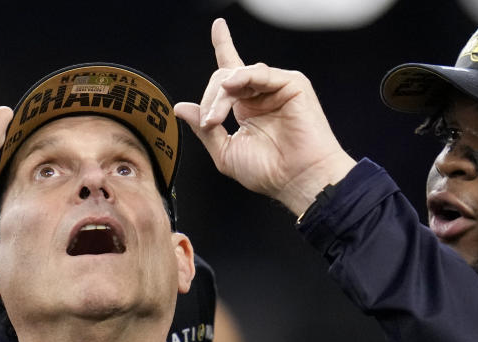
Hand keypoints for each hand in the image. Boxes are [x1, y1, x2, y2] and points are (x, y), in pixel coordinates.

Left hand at [174, 19, 355, 215]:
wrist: (297, 179)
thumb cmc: (267, 172)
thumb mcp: (225, 152)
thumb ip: (203, 130)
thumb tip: (181, 108)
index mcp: (247, 108)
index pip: (231, 75)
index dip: (224, 46)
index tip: (218, 27)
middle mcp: (261, 95)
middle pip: (224, 76)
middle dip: (210, 98)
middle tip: (208, 122)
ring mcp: (276, 88)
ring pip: (237, 74)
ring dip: (220, 95)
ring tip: (216, 119)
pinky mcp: (292, 84)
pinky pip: (259, 72)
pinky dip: (241, 78)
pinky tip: (230, 88)